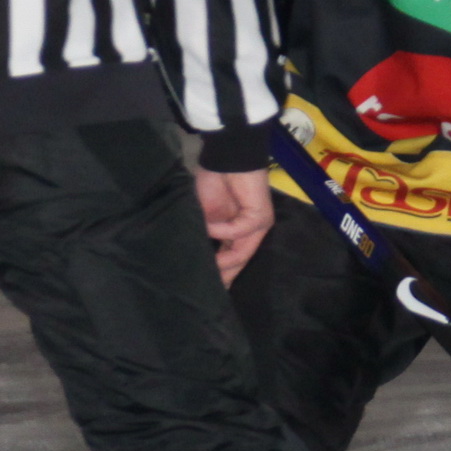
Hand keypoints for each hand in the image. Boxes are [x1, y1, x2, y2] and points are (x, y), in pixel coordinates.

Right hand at [193, 167, 272, 285]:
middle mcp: (250, 235)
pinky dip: (222, 231)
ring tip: (205, 266)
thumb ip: (202, 235)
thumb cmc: (214, 183)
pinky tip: (208, 227)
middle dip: (223, 278)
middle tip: (206, 293)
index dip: (218, 276)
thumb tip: (191, 256)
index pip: (229, 262)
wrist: (227, 158)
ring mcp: (257, 227)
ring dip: (222, 261)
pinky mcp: (260, 217)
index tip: (202, 291)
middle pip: (238, 264)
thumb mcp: (203, 215)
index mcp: (236, 235)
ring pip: (241, 254)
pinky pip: (239, 231)